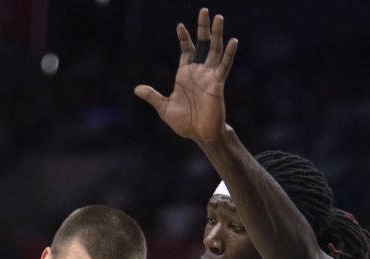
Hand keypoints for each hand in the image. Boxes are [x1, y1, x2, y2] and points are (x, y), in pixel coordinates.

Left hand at [134, 7, 237, 143]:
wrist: (199, 135)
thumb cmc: (185, 122)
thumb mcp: (164, 108)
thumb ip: (152, 96)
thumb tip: (136, 89)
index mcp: (185, 74)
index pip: (186, 50)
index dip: (184, 38)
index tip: (180, 26)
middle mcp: (198, 71)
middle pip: (202, 44)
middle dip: (203, 28)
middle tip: (204, 10)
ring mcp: (209, 76)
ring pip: (215, 50)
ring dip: (217, 34)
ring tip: (219, 17)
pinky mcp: (217, 84)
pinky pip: (224, 66)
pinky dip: (229, 54)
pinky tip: (233, 41)